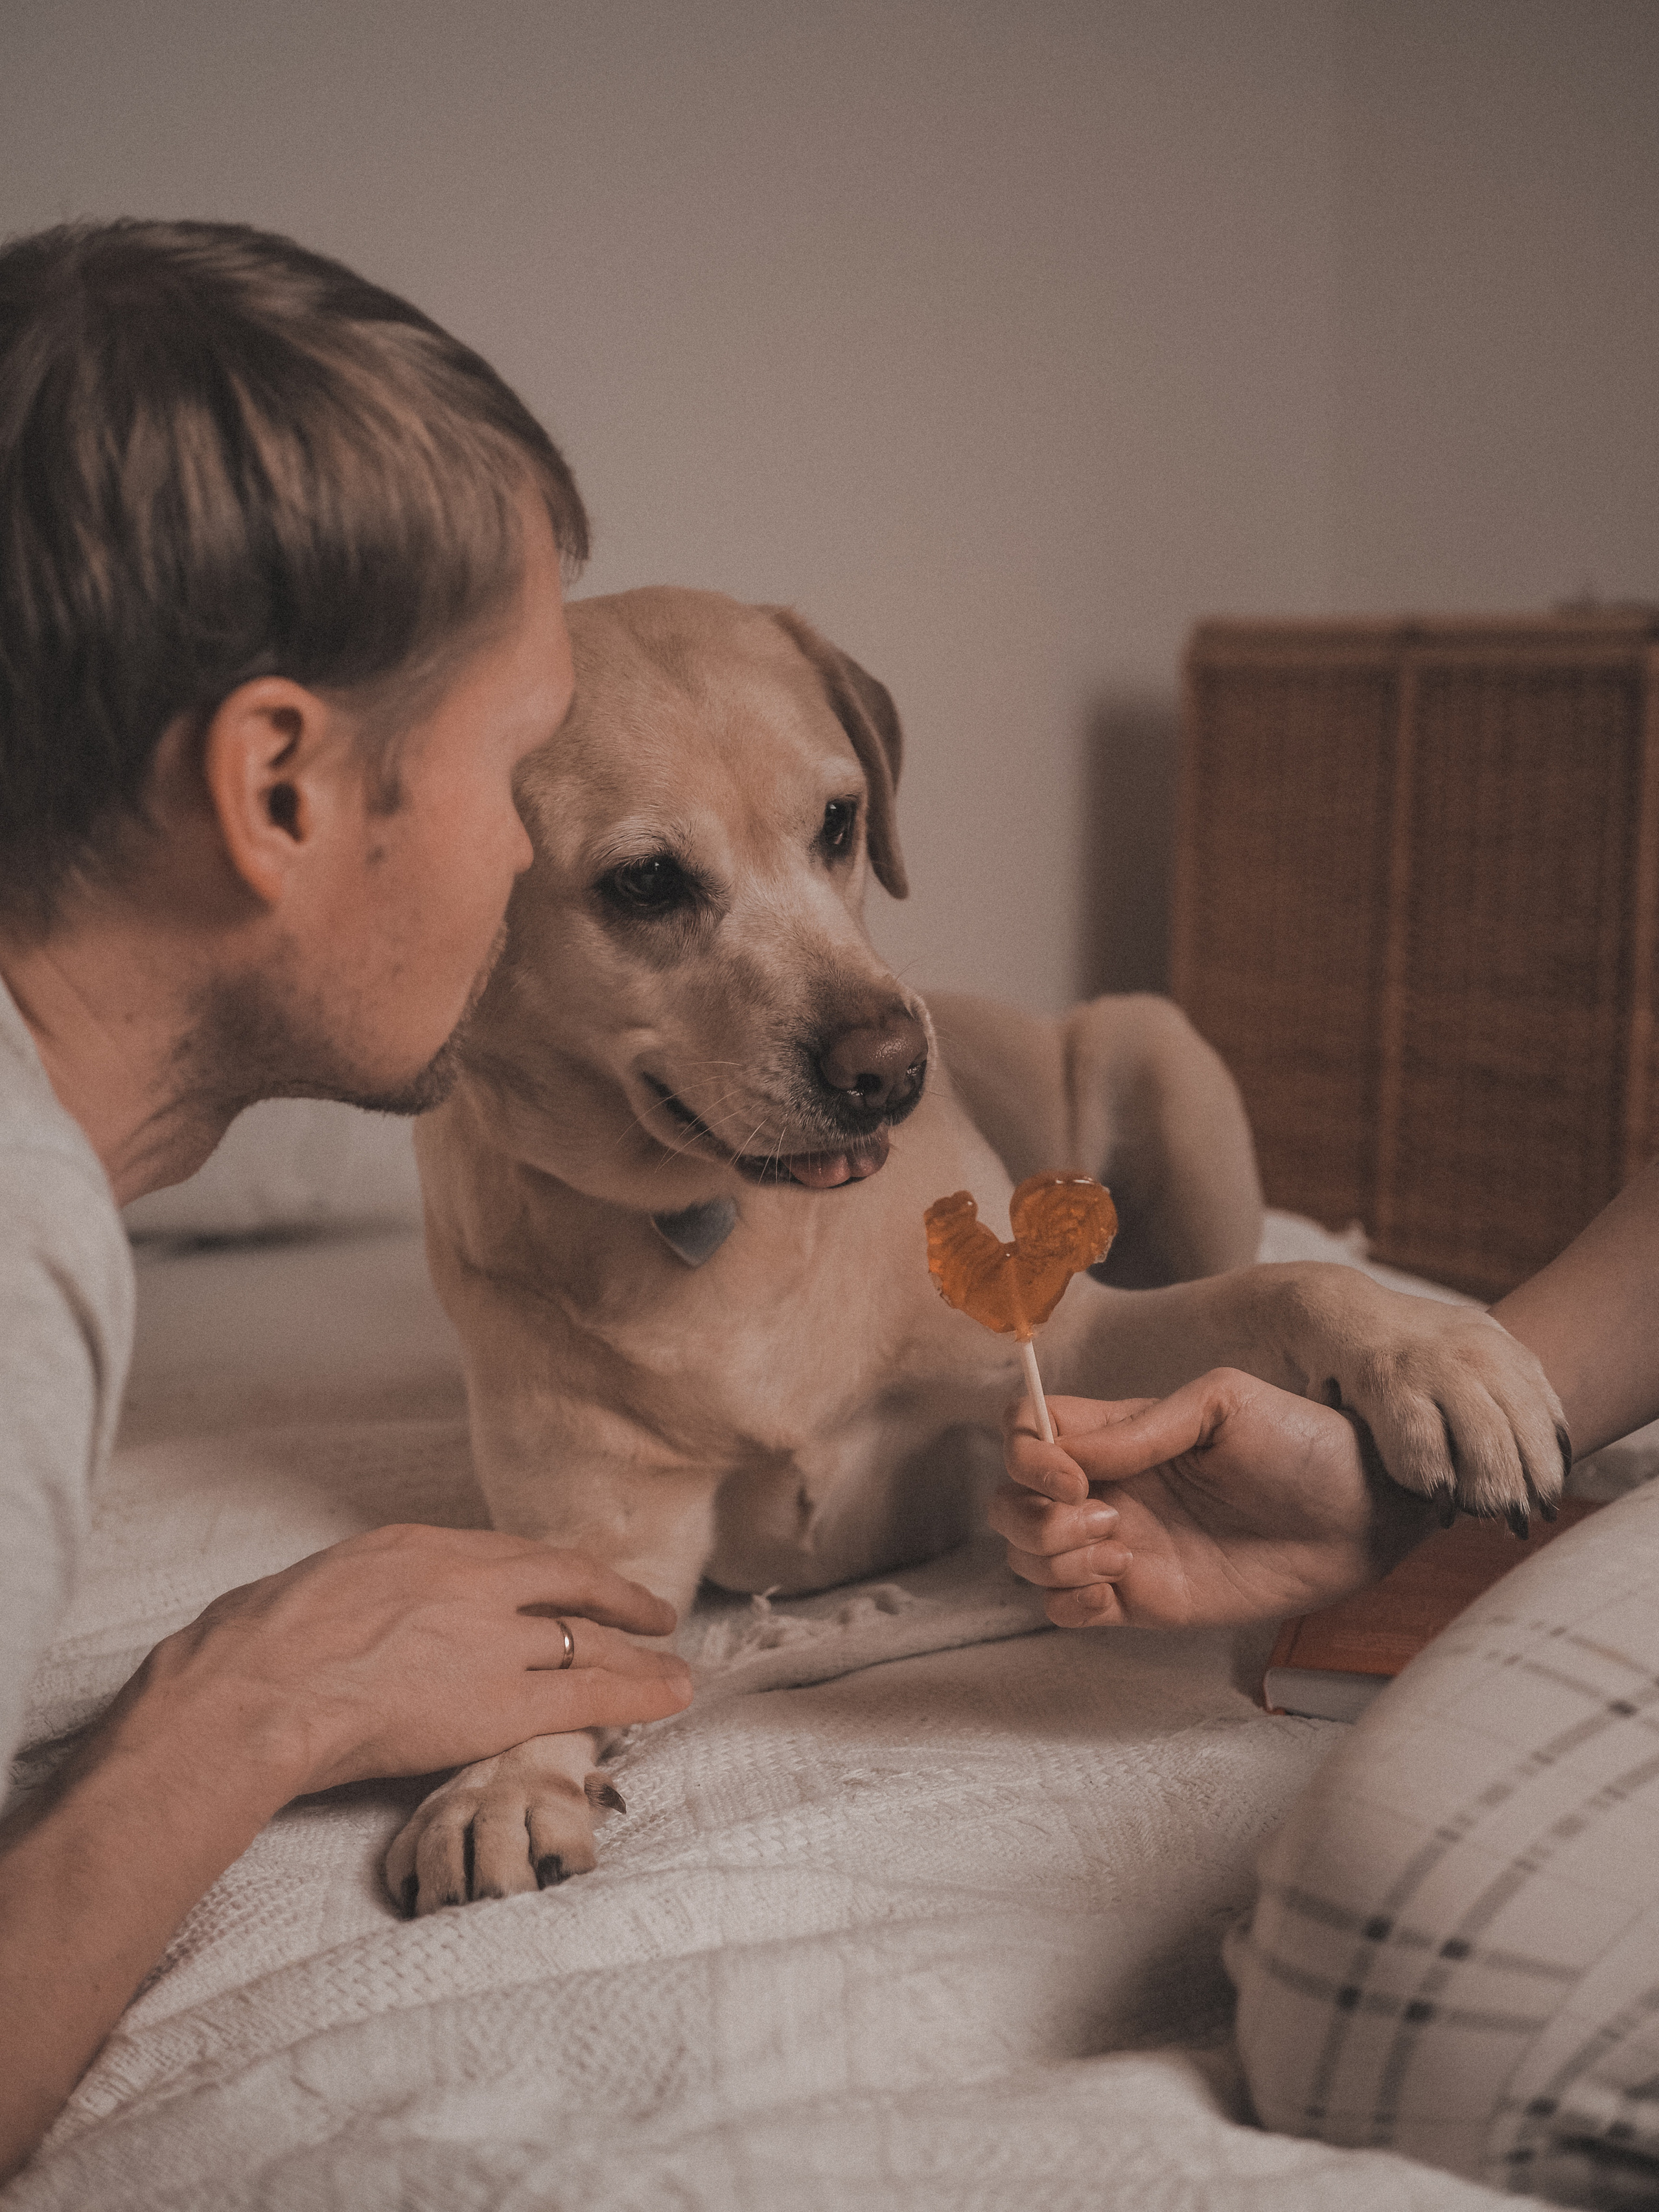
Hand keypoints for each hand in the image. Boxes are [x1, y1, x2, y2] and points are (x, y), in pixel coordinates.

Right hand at [114, 1523, 693, 1797]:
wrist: (255, 1691)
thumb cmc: (253, 1650)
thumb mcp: (310, 1591)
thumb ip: (358, 1598)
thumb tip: (354, 1616)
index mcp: (416, 1547)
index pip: (507, 1556)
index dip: (551, 1574)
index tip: (575, 1583)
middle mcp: (467, 1581)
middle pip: (564, 1585)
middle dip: (615, 1600)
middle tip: (655, 1614)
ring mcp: (489, 1639)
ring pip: (586, 1641)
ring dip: (638, 1654)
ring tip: (675, 1667)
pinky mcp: (499, 1702)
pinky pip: (587, 1694)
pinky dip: (636, 1693)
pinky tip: (670, 1696)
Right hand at [990, 1369, 1438, 1627]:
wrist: (1366, 1515)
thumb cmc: (1305, 1443)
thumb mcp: (1224, 1403)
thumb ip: (1142, 1426)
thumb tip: (1069, 1454)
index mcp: (1119, 1432)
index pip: (1026, 1430)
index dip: (1026, 1454)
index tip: (1071, 1476)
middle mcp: (1109, 1488)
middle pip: (1009, 1502)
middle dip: (1033, 1516)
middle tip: (1108, 1520)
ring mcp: (1122, 1546)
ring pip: (1027, 1558)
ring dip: (1055, 1559)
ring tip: (1125, 1554)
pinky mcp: (1145, 1599)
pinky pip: (1066, 1610)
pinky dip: (1071, 1603)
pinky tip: (1120, 1589)